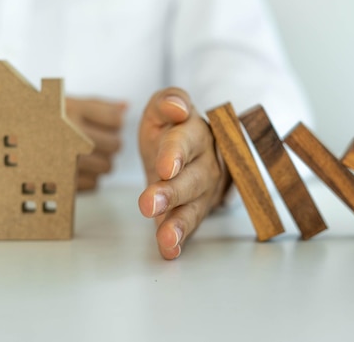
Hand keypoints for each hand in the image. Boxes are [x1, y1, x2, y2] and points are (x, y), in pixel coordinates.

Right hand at [66, 97, 126, 189]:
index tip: (105, 124)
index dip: (114, 122)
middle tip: (93, 141)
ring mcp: (68, 160)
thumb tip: (124, 107)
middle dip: (109, 143)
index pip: (115, 119)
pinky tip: (75, 168)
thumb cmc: (37, 123)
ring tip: (83, 155)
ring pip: (107, 166)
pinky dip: (88, 178)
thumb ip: (95, 106)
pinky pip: (93, 183)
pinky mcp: (64, 181)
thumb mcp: (61, 105)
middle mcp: (71, 135)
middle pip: (115, 145)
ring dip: (100, 162)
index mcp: (71, 110)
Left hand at [138, 88, 229, 259]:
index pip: (185, 142)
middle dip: (171, 193)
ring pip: (194, 207)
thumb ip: (168, 102)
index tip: (165, 167)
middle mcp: (205, 163)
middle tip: (148, 203)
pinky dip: (180, 240)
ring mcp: (203, 190)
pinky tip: (170, 250)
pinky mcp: (195, 210)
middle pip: (192, 179)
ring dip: (179, 223)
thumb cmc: (171, 128)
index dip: (175, 154)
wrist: (190, 150)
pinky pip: (190, 225)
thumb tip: (177, 108)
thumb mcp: (163, 109)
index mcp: (194, 133)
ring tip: (165, 239)